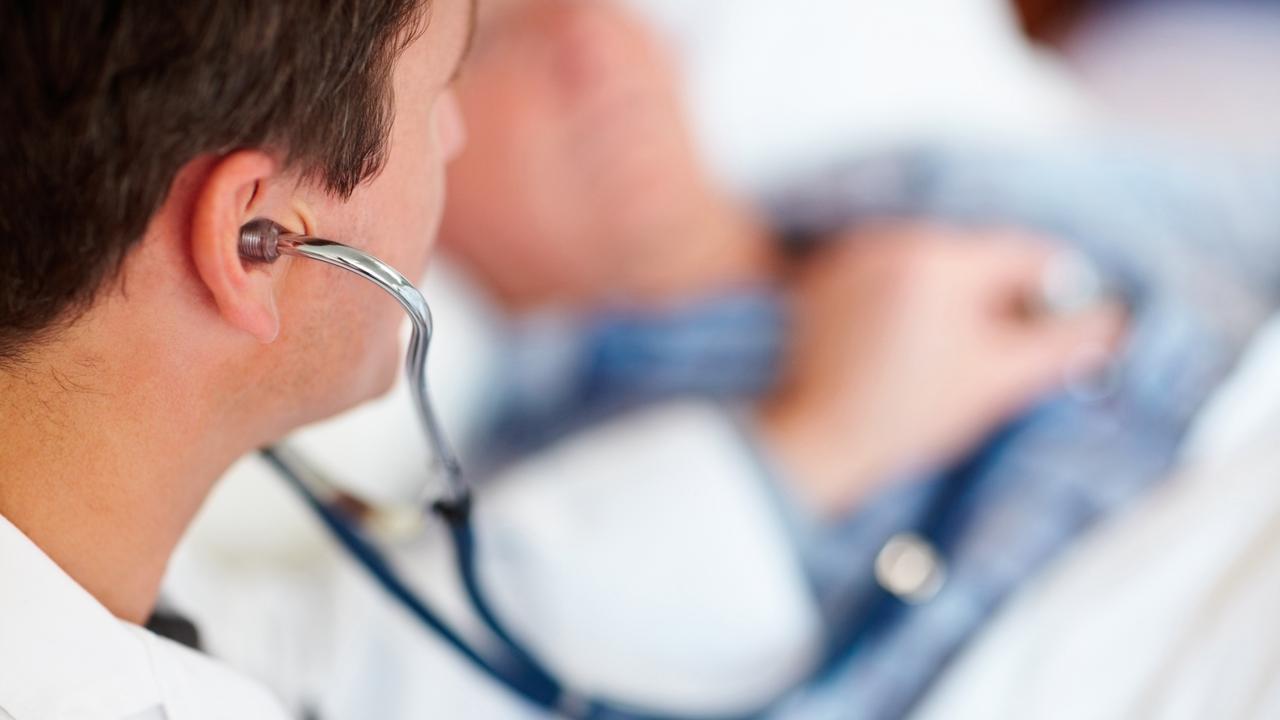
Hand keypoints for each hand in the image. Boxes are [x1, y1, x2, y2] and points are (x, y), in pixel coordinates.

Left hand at [757, 223, 1127, 513]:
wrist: (809, 445)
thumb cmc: (903, 417)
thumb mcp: (994, 380)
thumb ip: (1061, 345)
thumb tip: (1116, 321)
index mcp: (938, 259)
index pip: (1025, 253)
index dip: (1060, 290)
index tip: (1069, 326)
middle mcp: (892, 241)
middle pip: (978, 255)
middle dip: (1004, 296)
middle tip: (1012, 348)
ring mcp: (853, 256)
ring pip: (936, 267)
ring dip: (959, 298)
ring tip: (957, 354)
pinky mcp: (825, 279)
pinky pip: (891, 276)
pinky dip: (913, 301)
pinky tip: (912, 348)